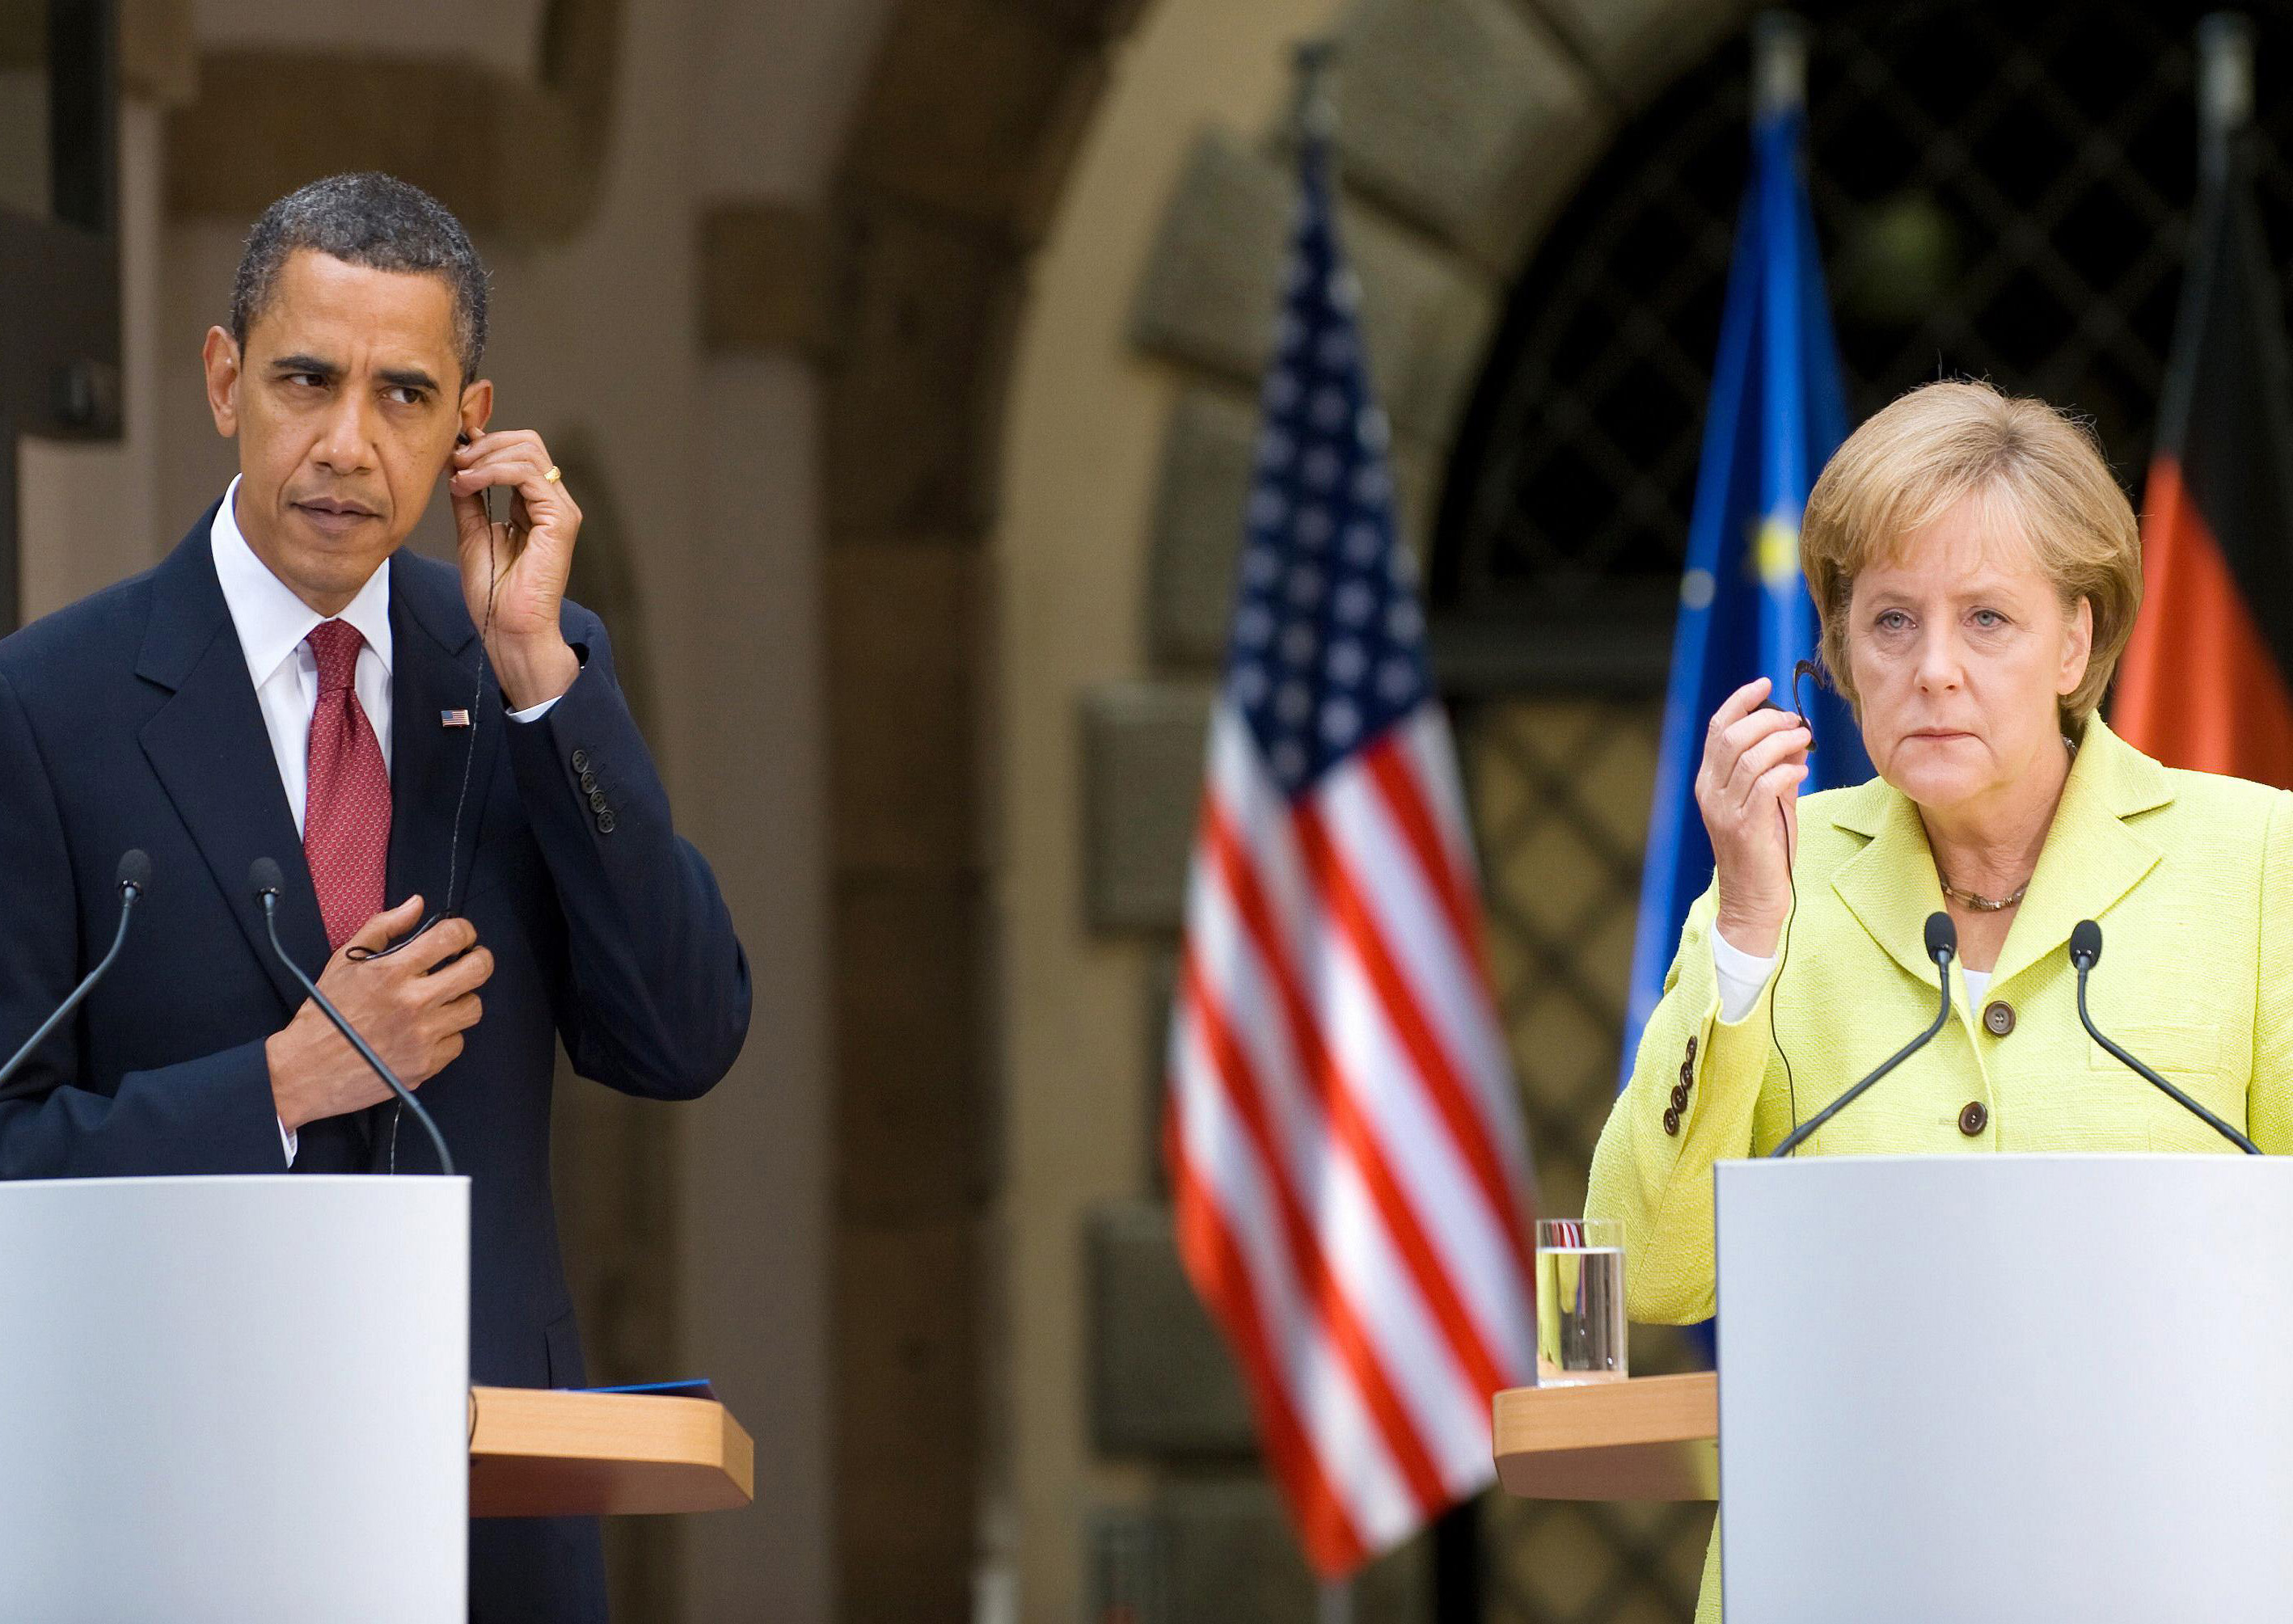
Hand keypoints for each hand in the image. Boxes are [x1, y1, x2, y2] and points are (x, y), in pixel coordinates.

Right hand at [266, 897, 495, 1130]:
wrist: (304, 1071)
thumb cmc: (323, 1013)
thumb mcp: (344, 961)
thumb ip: (384, 927)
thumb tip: (417, 904)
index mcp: (392, 971)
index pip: (451, 937)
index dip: (464, 931)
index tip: (460, 936)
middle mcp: (413, 1002)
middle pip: (478, 970)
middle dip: (478, 959)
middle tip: (468, 961)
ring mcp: (422, 1036)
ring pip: (473, 1008)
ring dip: (461, 999)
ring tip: (442, 999)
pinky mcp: (425, 1065)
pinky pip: (457, 1042)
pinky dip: (446, 1035)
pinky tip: (426, 1031)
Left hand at [448, 429, 582, 709]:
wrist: (509, 628)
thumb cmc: (496, 593)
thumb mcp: (472, 532)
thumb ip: (470, 498)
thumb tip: (455, 466)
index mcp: (535, 505)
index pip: (518, 453)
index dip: (484, 445)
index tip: (452, 454)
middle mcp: (552, 503)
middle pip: (527, 443)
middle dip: (485, 445)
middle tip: (455, 462)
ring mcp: (559, 510)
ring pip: (528, 452)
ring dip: (485, 457)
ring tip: (459, 476)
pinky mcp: (560, 520)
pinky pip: (527, 474)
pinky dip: (493, 471)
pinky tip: (469, 484)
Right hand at [1695, 677, 1810, 957]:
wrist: (1753, 902)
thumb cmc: (1763, 852)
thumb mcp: (1768, 804)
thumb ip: (1776, 770)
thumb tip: (1795, 738)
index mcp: (1709, 782)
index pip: (1717, 729)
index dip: (1740, 701)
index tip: (1765, 684)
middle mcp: (1710, 793)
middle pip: (1732, 737)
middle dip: (1767, 719)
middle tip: (1795, 721)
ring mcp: (1724, 811)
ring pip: (1750, 758)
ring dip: (1782, 742)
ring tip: (1804, 740)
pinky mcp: (1745, 828)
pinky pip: (1765, 786)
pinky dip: (1786, 771)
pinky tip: (1801, 769)